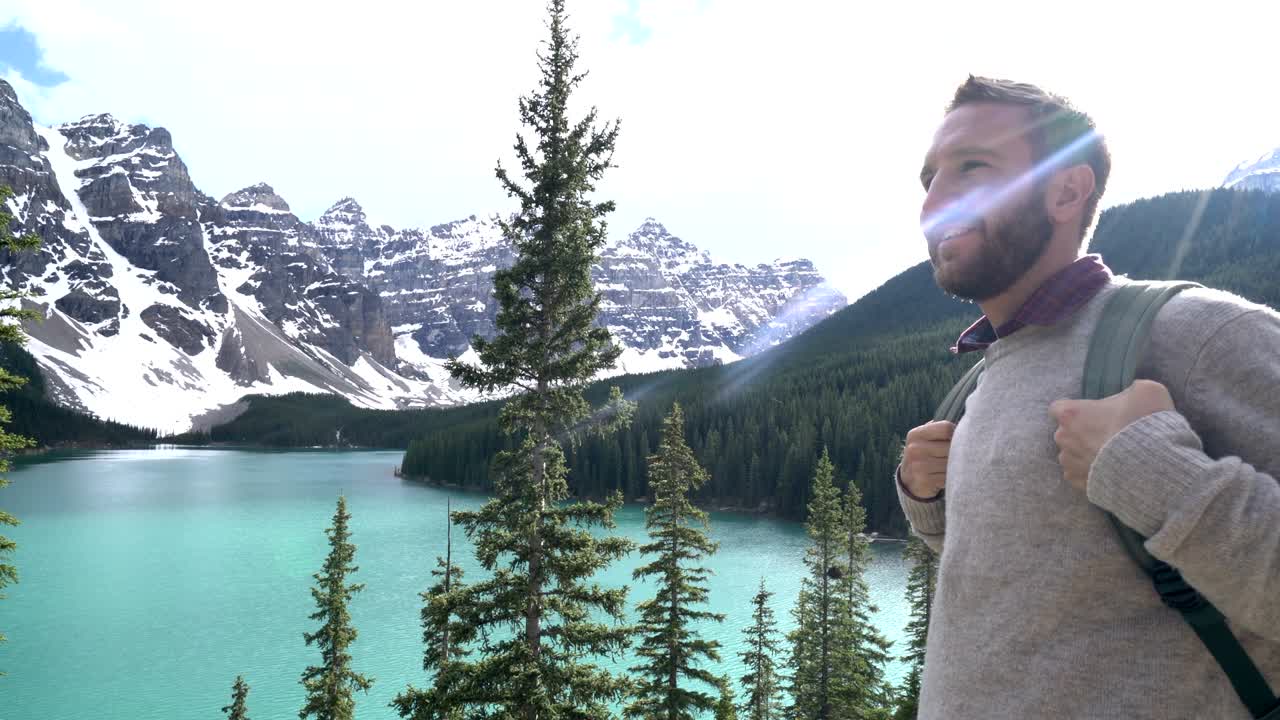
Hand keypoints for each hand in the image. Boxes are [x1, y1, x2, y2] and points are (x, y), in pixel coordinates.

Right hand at [901, 420, 954, 499]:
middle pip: (950, 446)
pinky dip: (952, 478)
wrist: (909, 481)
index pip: (946, 428)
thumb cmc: (924, 455)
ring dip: (957, 466)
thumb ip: (939, 430)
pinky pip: (948, 477)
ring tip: (953, 467)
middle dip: (959, 452)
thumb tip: (967, 423)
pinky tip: (948, 477)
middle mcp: (914, 448)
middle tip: (960, 456)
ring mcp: (918, 466)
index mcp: (915, 434)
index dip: (957, 433)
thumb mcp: (925, 440)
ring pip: (951, 463)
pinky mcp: (924, 481)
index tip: (957, 440)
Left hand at [1049, 380, 1174, 491]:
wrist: (1150, 466)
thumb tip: (1132, 393)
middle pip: (1066, 432)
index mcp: (1071, 414)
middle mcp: (1063, 438)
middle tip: (1109, 434)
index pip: (1058, 408)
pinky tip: (1110, 470)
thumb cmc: (1142, 424)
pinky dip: (1091, 472)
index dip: (1074, 410)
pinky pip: (1079, 474)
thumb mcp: (1145, 391)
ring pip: (1072, 454)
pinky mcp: (1078, 483)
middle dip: (1083, 432)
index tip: (1090, 413)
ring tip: (1113, 454)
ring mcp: (1069, 463)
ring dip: (1087, 453)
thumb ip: (1131, 389)